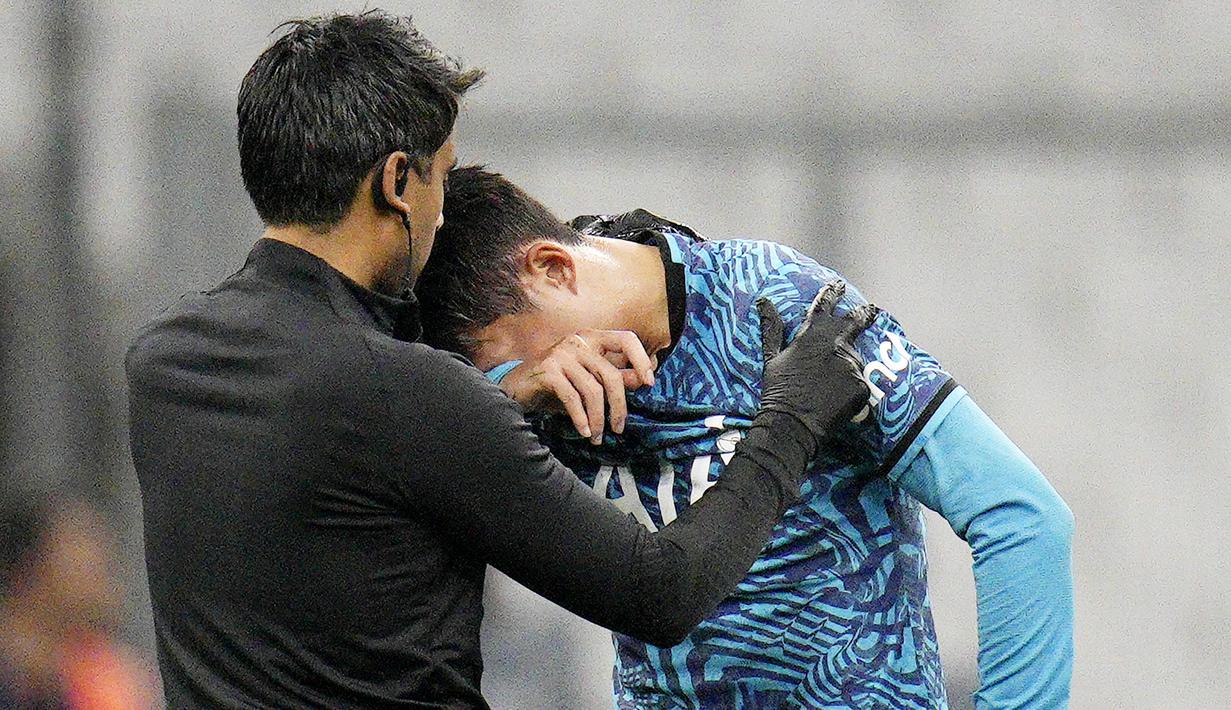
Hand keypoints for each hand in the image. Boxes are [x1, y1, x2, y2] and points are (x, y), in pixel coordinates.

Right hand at [500, 329, 656, 443]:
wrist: (516, 388)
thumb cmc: (557, 384)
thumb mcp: (588, 380)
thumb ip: (614, 377)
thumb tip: (642, 380)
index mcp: (592, 338)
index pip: (626, 338)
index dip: (641, 359)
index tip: (649, 383)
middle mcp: (578, 341)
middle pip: (611, 375)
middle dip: (618, 406)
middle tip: (618, 428)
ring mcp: (561, 354)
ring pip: (592, 390)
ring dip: (598, 419)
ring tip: (598, 437)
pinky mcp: (548, 370)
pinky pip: (572, 398)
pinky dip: (581, 418)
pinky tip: (585, 432)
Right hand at [756, 281, 878, 447]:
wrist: (791, 425)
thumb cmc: (777, 392)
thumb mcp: (772, 358)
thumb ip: (772, 328)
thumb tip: (764, 301)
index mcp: (812, 335)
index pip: (826, 306)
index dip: (832, 294)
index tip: (838, 286)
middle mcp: (835, 346)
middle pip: (855, 322)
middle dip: (864, 314)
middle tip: (872, 309)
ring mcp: (850, 365)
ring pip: (854, 359)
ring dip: (847, 365)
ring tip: (831, 384)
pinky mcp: (861, 385)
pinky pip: (860, 383)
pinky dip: (851, 389)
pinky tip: (836, 399)